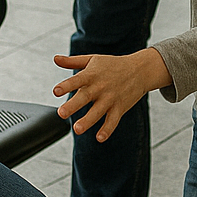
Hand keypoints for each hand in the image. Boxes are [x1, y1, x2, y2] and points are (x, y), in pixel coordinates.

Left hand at [52, 49, 171, 141]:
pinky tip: (99, 138)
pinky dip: (107, 129)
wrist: (140, 70)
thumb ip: (72, 61)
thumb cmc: (113, 65)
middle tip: (61, 113)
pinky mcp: (120, 108)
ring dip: (88, 121)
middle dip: (73, 106)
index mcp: (91, 74)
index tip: (56, 91)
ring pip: (98, 111)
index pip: (77, 80)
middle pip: (85, 97)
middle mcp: (100, 87)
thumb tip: (55, 59)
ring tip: (77, 129)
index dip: (66, 85)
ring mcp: (111, 98)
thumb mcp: (92, 59)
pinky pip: (113, 120)